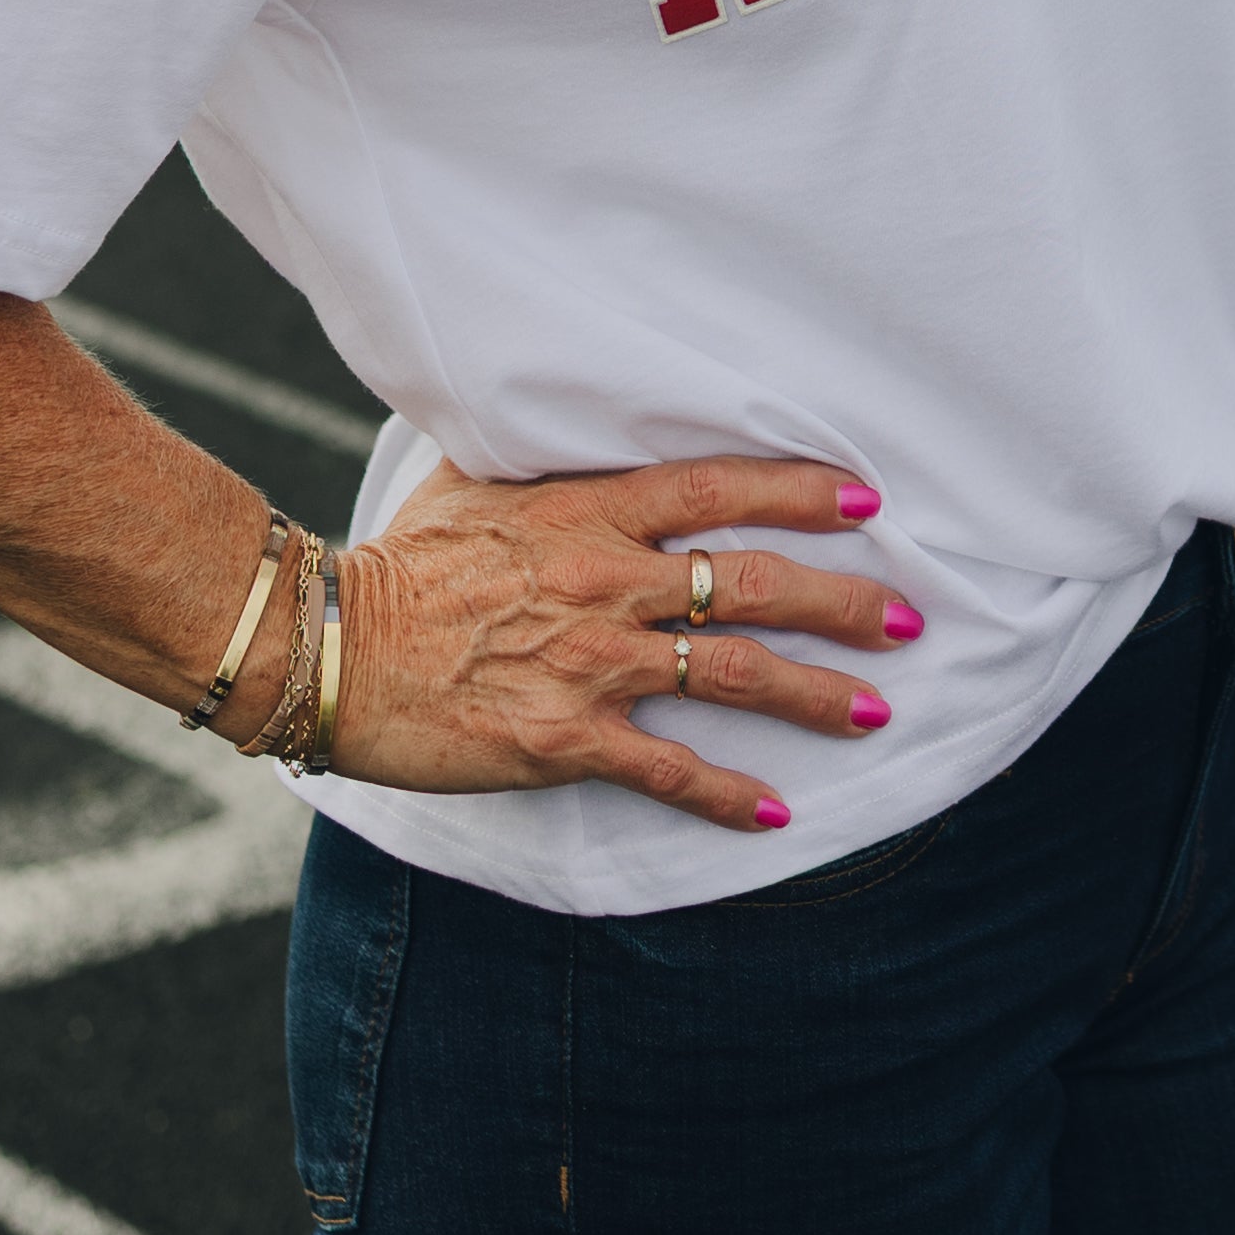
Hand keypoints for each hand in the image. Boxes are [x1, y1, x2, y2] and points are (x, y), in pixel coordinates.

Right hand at [330, 455, 916, 832]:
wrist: (326, 647)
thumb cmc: (401, 561)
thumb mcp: (475, 480)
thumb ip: (546, 458)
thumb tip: (583, 421)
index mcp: (586, 512)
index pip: (715, 489)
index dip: (799, 492)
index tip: (866, 502)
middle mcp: (603, 581)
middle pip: (750, 582)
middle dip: (842, 601)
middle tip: (908, 618)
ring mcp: (588, 662)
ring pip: (731, 674)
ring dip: (813, 696)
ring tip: (875, 711)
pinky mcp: (562, 738)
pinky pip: (664, 767)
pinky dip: (723, 794)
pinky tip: (771, 813)